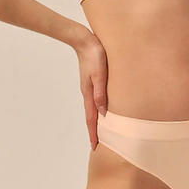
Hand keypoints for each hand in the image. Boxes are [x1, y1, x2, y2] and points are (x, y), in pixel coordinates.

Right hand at [74, 32, 107, 150]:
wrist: (84, 40)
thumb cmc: (94, 55)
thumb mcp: (99, 73)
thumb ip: (101, 92)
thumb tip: (103, 112)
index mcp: (89, 93)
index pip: (92, 119)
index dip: (94, 134)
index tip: (95, 147)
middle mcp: (88, 92)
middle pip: (92, 117)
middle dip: (94, 131)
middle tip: (98, 146)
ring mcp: (89, 87)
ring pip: (94, 109)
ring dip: (96, 121)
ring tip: (101, 132)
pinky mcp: (92, 81)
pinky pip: (96, 100)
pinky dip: (99, 109)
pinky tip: (103, 109)